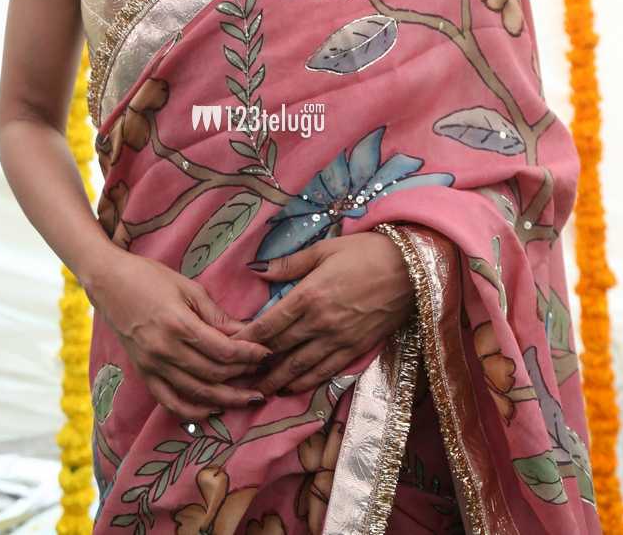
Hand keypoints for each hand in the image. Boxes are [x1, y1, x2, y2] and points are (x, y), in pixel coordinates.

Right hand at [86, 251, 271, 419]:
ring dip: (226, 399)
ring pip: (196, 393)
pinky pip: (170, 401)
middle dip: (242, 376)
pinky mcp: (144, 373)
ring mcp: (152, 365)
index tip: (266, 353)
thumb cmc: (151, 278)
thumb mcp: (189, 288)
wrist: (110, 283)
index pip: (222, 350)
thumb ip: (216, 315)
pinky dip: (193, 411)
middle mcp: (164, 350)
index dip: (248, 354)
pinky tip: (213, 410)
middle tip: (264, 375)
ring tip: (249, 398)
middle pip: (213, 374)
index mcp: (178, 324)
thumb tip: (247, 332)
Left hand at [233, 232, 414, 396]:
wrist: (409, 269)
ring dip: (277, 380)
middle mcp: (320, 322)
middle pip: (280, 349)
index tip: (230, 347)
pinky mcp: (356, 350)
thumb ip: (288, 264)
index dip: (247, 339)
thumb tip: (255, 269)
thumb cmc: (364, 252)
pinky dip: (306, 383)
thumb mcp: (324, 250)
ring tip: (258, 389)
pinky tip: (292, 388)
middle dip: (256, 364)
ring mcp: (339, 339)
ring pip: (300, 367)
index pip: (269, 325)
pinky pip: (325, 372)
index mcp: (308, 295)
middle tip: (236, 375)